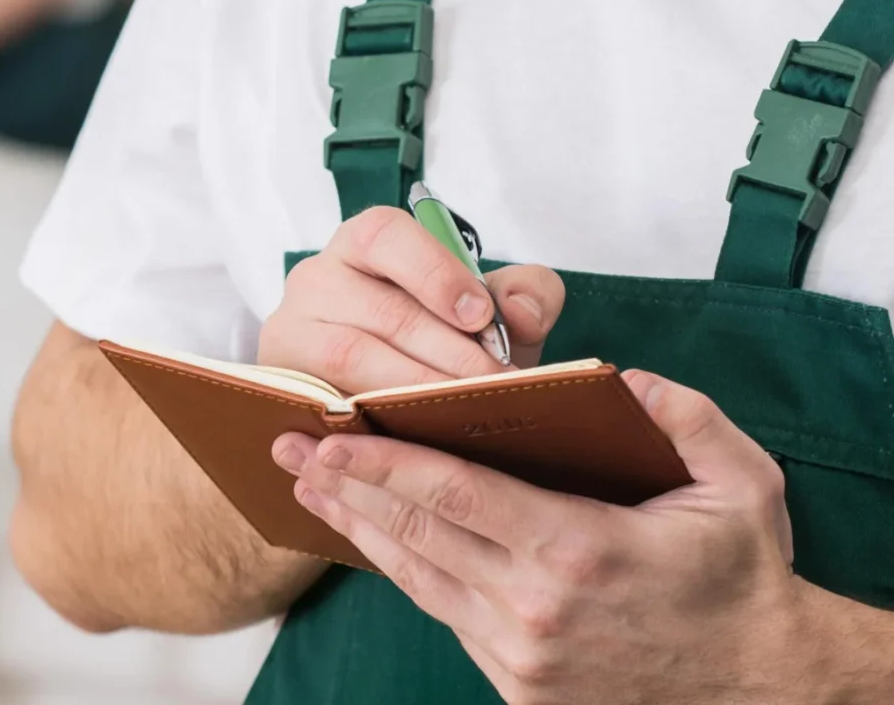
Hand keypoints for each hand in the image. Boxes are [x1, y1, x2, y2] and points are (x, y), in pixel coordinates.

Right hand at [258, 206, 564, 391]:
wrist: (386, 394)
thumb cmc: (442, 341)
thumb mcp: (489, 315)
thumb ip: (525, 297)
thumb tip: (520, 313)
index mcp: (366, 243)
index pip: (386, 235)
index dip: (434, 272)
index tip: (480, 315)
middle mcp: (318, 276)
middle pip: (380, 307)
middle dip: (445, 350)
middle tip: (495, 385)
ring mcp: (291, 327)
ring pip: (350, 354)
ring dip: (414, 385)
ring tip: (463, 411)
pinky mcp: (281, 380)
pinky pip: (324, 399)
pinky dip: (372, 417)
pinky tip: (414, 437)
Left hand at [275, 371, 809, 703]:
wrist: (762, 688)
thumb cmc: (741, 575)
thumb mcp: (740, 482)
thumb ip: (681, 415)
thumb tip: (620, 377)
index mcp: (576, 550)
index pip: (453, 494)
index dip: (382, 463)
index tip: (328, 435)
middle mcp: (534, 609)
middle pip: (416, 534)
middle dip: (344, 487)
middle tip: (287, 448)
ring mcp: (521, 656)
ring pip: (417, 576)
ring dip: (357, 528)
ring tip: (307, 487)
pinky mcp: (520, 685)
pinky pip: (443, 611)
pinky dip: (401, 567)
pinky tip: (372, 535)